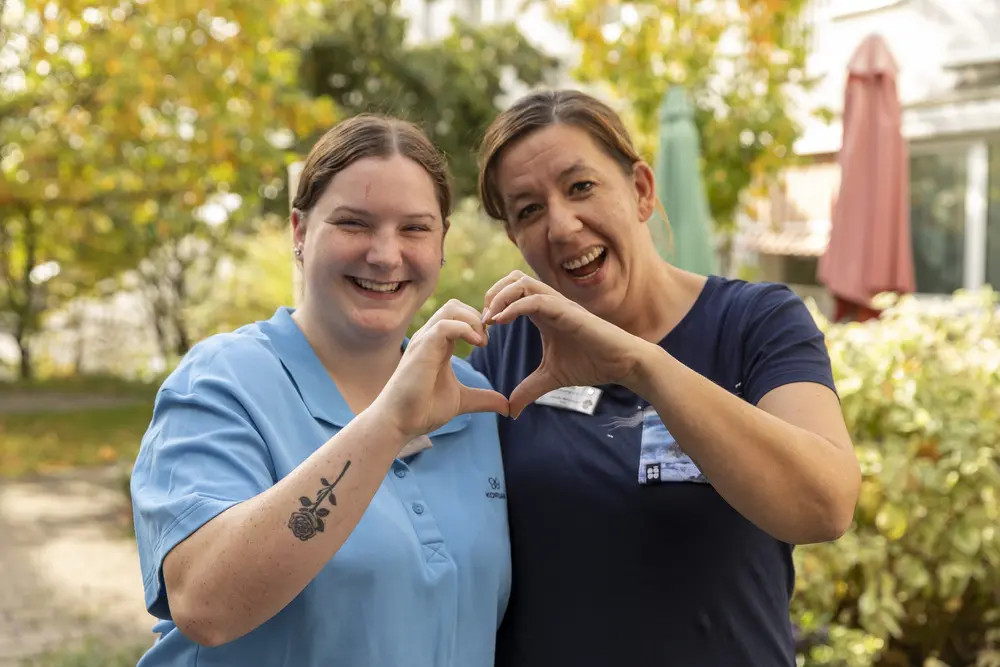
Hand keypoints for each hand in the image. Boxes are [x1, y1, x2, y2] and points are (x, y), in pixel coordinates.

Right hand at [378, 299, 508, 438]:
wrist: (399, 422)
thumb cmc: (422, 409)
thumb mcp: (461, 401)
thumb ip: (483, 399)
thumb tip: (507, 407)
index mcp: (439, 344)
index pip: (459, 315)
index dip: (478, 322)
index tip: (490, 341)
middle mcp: (430, 337)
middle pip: (456, 305)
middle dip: (478, 316)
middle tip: (488, 340)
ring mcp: (425, 340)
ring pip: (451, 308)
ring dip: (473, 320)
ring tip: (483, 342)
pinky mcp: (422, 348)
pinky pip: (445, 325)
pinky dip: (465, 329)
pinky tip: (477, 344)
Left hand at [484, 271, 647, 417]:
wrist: (623, 364)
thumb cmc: (592, 364)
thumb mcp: (551, 378)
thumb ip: (529, 390)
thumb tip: (510, 411)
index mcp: (543, 313)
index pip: (511, 292)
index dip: (492, 305)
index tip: (482, 330)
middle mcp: (549, 303)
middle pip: (513, 278)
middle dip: (492, 294)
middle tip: (483, 321)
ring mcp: (558, 304)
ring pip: (521, 282)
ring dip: (499, 297)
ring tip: (489, 320)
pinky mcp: (567, 311)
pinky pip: (535, 299)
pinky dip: (514, 306)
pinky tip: (502, 322)